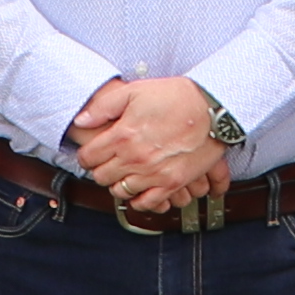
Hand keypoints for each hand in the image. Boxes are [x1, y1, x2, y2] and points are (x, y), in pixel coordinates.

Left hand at [70, 73, 228, 212]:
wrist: (212, 107)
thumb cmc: (176, 96)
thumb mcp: (134, 91)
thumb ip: (103, 107)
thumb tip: (82, 120)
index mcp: (122, 136)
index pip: (88, 157)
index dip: (86, 156)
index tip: (90, 154)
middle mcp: (135, 158)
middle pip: (101, 176)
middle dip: (100, 169)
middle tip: (106, 163)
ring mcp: (154, 173)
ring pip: (121, 191)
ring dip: (117, 184)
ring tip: (122, 174)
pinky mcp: (172, 183)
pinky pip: (147, 203)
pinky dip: (139, 200)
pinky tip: (138, 191)